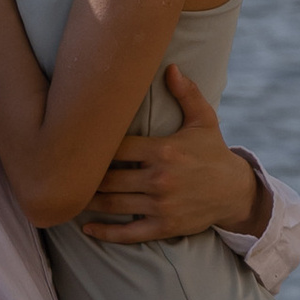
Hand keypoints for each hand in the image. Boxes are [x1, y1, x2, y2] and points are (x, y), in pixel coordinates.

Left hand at [79, 64, 271, 245]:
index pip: (117, 147)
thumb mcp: (204, 120)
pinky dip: (105, 232)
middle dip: (84, 175)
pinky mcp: (164, 227)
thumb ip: (187, 93)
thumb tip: (170, 67)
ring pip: (113, 204)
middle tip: (63, 171)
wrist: (235, 192)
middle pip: (109, 177)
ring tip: (68, 195)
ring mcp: (161, 205)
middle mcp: (160, 178)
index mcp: (163, 150)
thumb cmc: (214, 152)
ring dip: (88, 201)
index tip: (76, 143)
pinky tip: (86, 228)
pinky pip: (128, 233)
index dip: (94, 145)